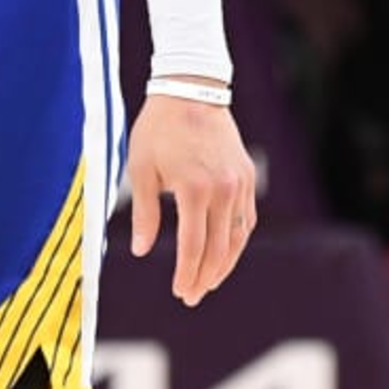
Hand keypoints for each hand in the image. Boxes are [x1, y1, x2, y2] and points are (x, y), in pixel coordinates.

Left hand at [125, 93, 256, 305]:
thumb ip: (144, 214)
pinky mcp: (246, 177)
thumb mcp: (141, 169)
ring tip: (209, 282)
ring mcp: (239, 184)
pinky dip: (237, 240)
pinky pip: (247, 218)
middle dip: (205, 277)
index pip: (193, 246)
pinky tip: (226, 252)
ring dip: (224, 264)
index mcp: (195, 190)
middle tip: (192, 297)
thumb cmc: (158, 130)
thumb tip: (141, 251)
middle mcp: (223, 190)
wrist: (190, 90)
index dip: (187, 274)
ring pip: (238, 237)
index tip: (180, 292)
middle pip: (219, 248)